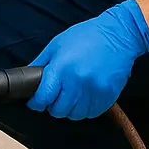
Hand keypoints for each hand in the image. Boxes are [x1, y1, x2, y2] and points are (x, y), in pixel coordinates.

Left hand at [27, 0, 148, 119]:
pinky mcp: (108, 96)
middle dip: (53, 106)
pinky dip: (85, 109)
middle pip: (59, 110)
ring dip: (70, 108)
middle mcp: (78, 82)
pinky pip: (91, 113)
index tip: (35, 102)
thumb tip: (29, 78)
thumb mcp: (57, 44)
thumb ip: (41, 63)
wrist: (119, 34)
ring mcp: (95, 91)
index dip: (36, 103)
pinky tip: (85, 96)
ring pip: (75, 115)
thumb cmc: (87, 36)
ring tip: (72, 95)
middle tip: (55, 96)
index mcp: (62, 68)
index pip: (43, 98)